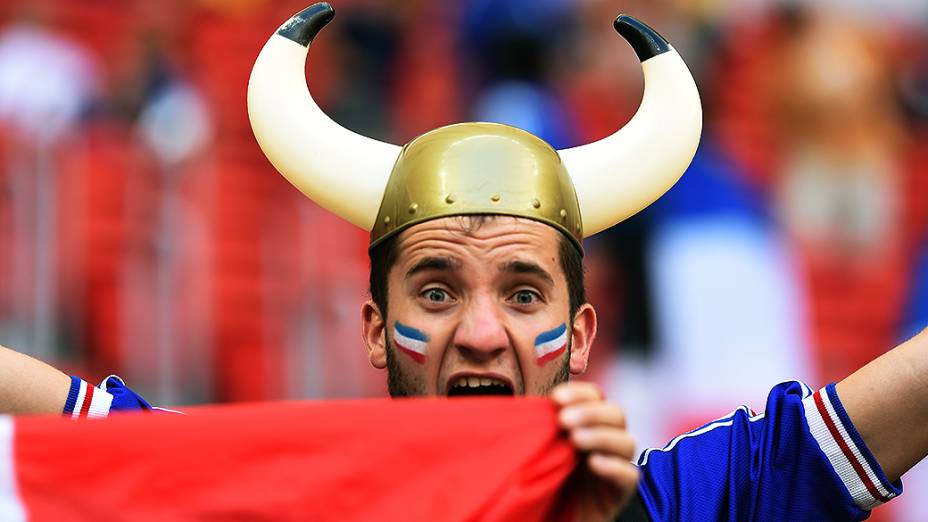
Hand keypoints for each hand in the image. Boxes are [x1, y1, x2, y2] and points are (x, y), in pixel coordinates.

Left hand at [551, 382, 638, 521]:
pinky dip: (613, 466)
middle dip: (590, 413)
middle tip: (563, 421)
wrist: (551, 517)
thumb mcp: (540, 447)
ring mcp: (617, 465)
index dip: (579, 393)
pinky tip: (593, 463)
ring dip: (601, 435)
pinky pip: (629, 475)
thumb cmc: (543, 479)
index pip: (595, 397)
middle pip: (616, 414)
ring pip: (627, 442)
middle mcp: (607, 441)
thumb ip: (540, 426)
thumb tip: (526, 403)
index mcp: (589, 424)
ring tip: (575, 439)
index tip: (556, 398)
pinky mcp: (620, 491)